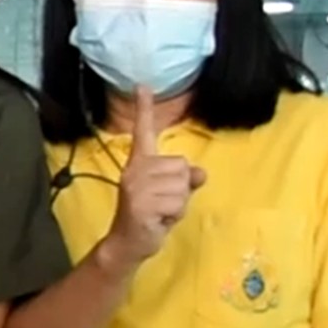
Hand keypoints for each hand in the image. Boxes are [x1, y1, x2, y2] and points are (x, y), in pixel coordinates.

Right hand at [98, 90, 205, 264]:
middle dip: (182, 189)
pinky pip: (178, 203)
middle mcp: (135, 169)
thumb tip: (200, 173)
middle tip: (162, 203)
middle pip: (182, 167)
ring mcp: (136, 186)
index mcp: (140, 163)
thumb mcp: (172, 194)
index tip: (142, 85)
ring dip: (179, 204)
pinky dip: (174, 215)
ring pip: (182, 186)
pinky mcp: (141, 204)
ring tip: (160, 212)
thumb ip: (185, 180)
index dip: (144, 108)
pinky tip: (159, 220)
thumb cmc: (151, 216)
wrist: (128, 243)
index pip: (143, 131)